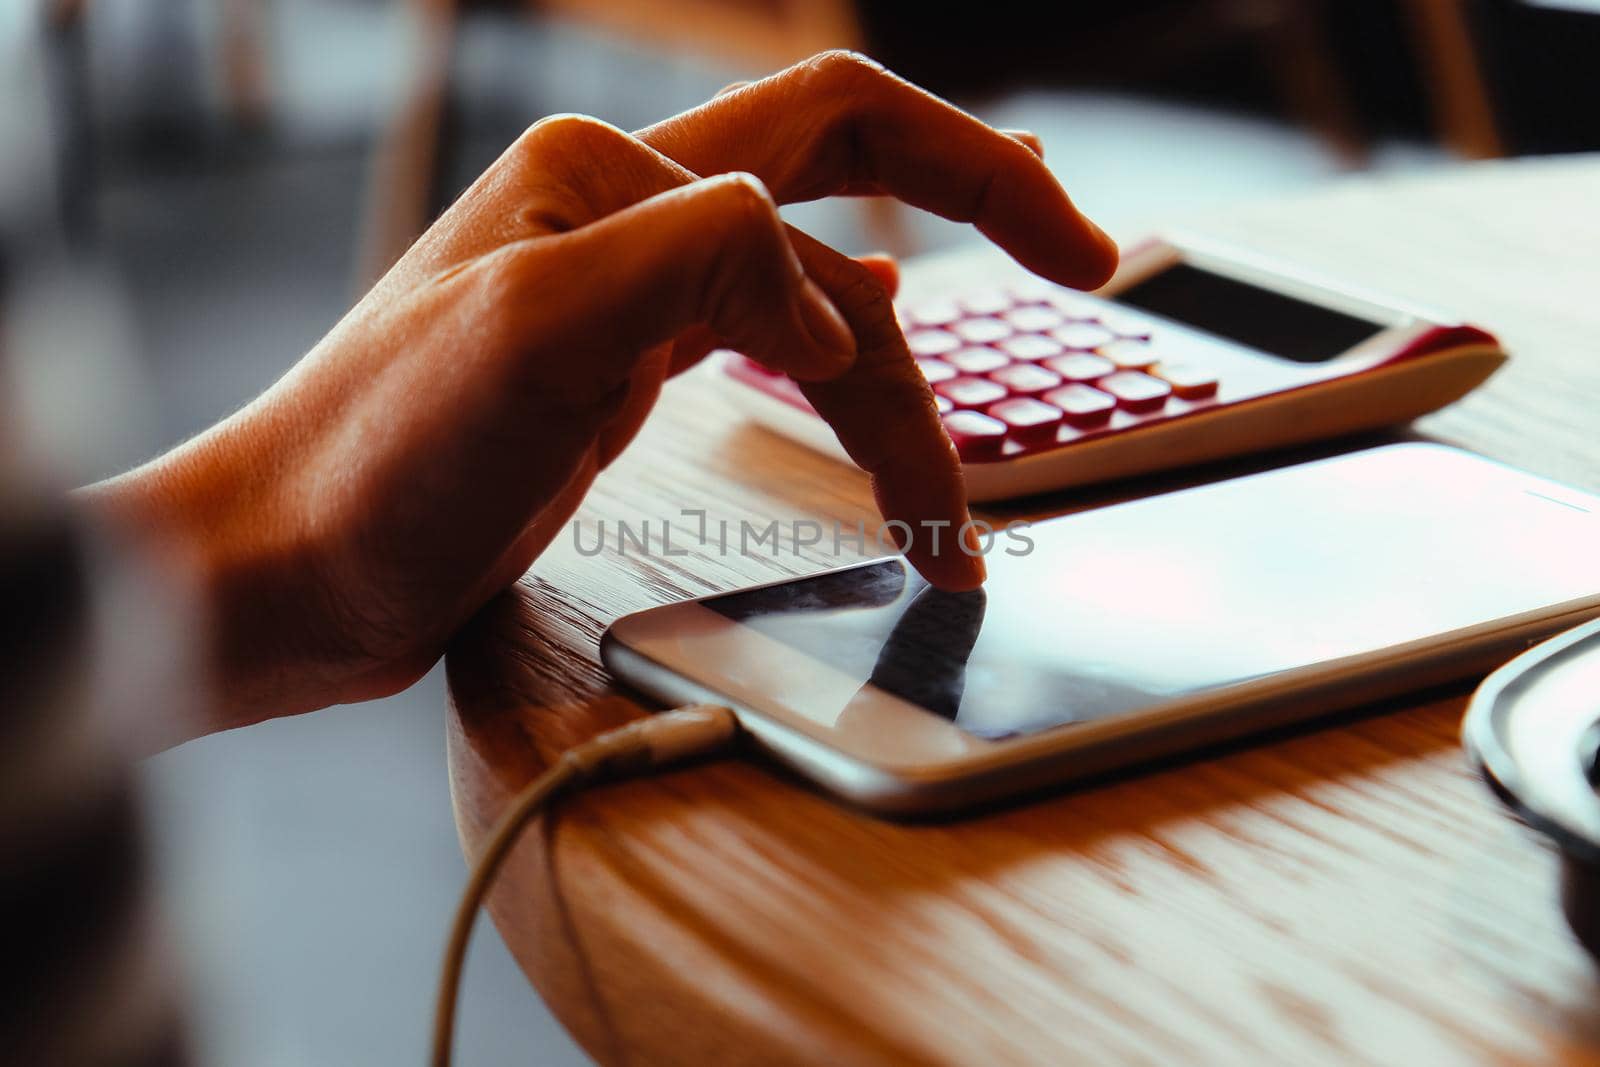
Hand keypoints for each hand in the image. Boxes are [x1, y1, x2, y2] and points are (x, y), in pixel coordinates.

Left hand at [85, 51, 1115, 739]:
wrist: (286, 572)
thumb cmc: (372, 461)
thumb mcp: (532, 332)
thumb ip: (697, 261)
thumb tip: (834, 294)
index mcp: (610, 175)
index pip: (837, 144)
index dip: (973, 184)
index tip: (1079, 259)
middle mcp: (624, 215)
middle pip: (844, 181)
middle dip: (971, 205)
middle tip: (1083, 266)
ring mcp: (625, 295)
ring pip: (816, 300)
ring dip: (903, 389)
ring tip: (949, 507)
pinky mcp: (620, 375)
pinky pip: (769, 349)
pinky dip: (843, 387)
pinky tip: (870, 394)